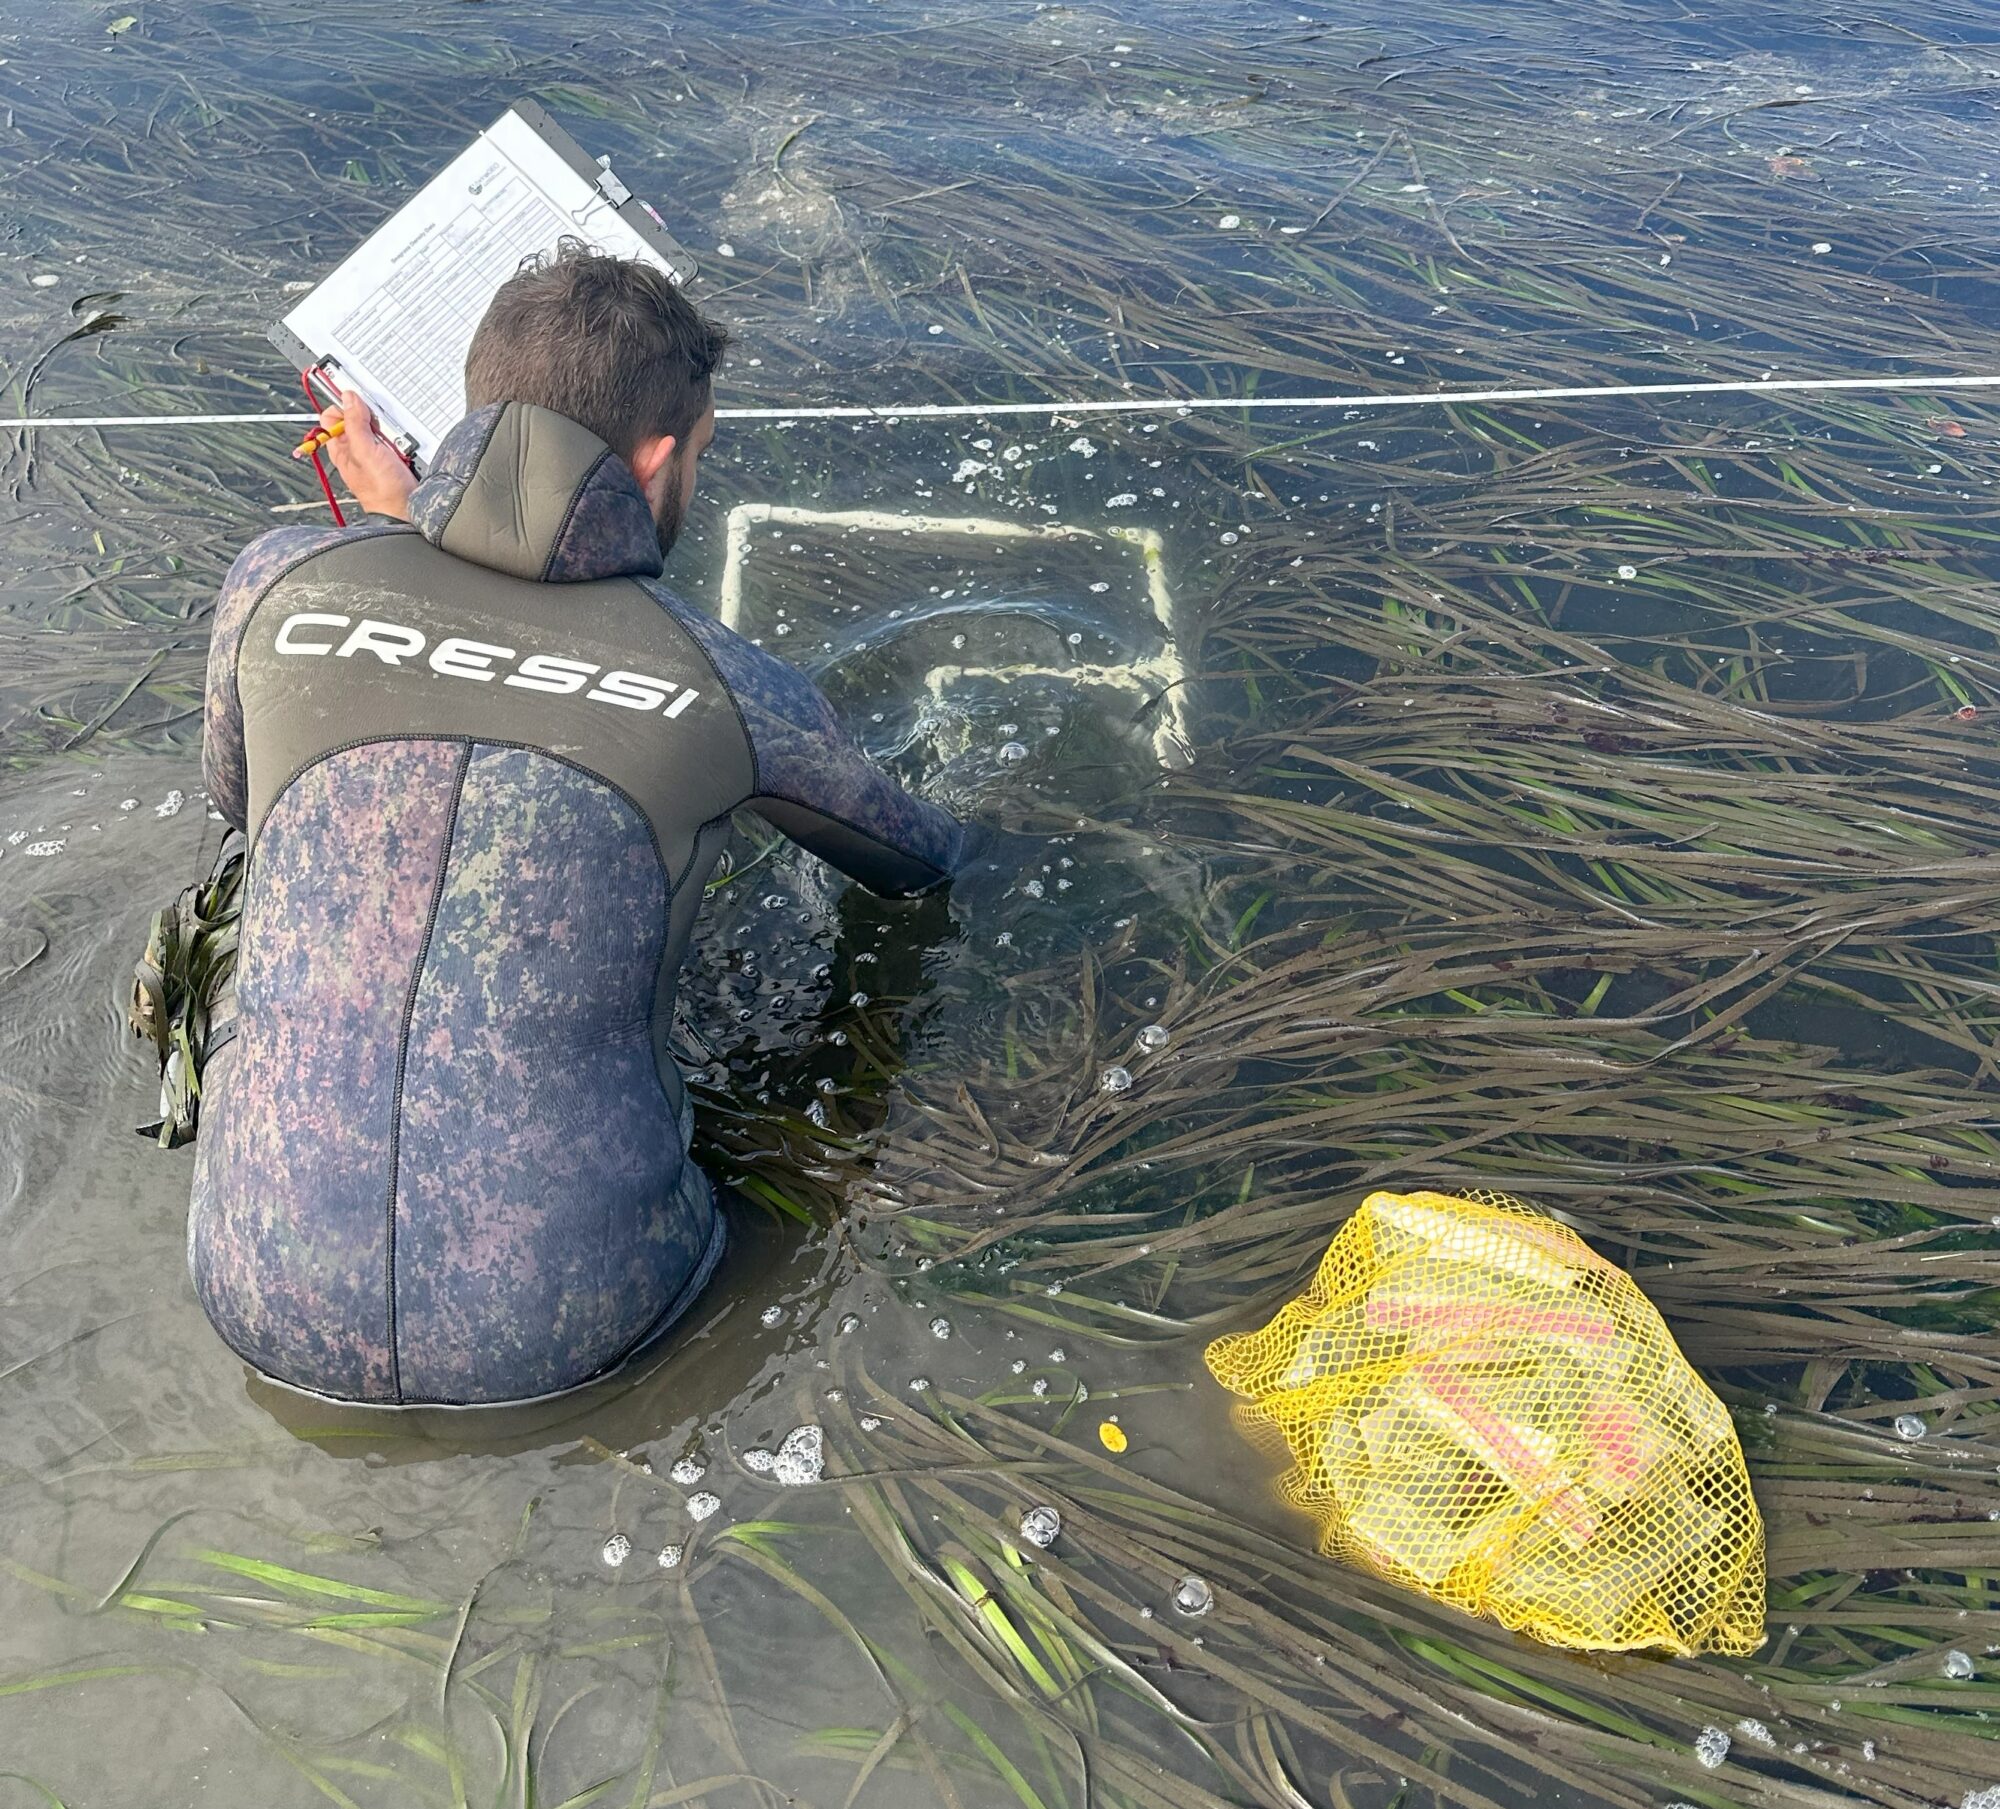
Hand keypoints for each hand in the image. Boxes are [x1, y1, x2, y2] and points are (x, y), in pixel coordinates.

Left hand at [320, 388, 417, 520]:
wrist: (407, 510)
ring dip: (388, 430)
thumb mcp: (365, 451)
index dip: (343, 408)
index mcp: (341, 447)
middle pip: (358, 419)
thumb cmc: (382, 490)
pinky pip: (394, 439)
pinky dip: (400, 440)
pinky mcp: (391, 456)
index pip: (332, 416)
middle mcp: (356, 449)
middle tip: (378, 429)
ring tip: (393, 442)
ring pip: (378, 428)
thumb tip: (348, 398)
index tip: (359, 407)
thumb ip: (354, 423)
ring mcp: (374, 453)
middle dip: (371, 418)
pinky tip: (402, 448)